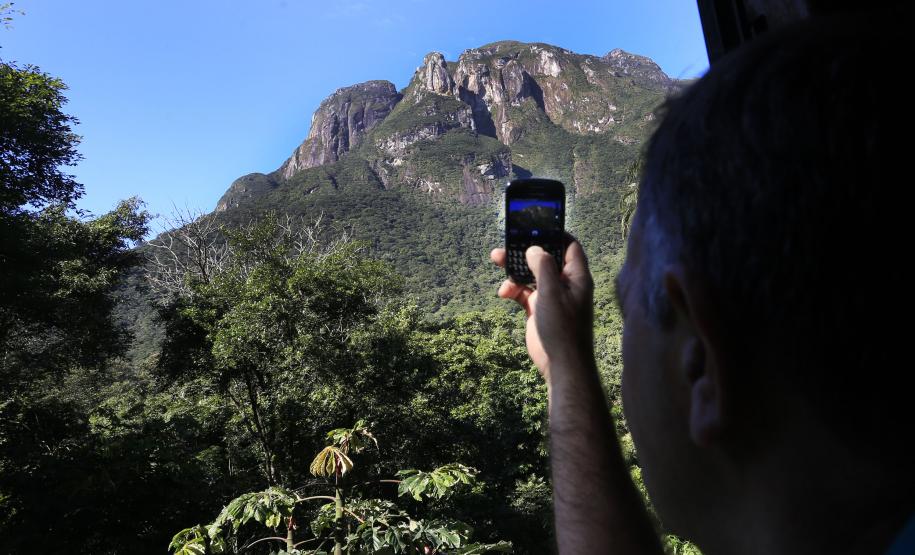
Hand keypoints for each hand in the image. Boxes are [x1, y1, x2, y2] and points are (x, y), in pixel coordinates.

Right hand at [490, 235, 595, 386]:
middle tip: (507, 242)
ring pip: (530, 274)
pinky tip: (503, 294)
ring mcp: (551, 296)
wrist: (561, 364)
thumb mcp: (552, 292)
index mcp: (576, 276)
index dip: (554, 233)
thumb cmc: (562, 327)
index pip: (569, 245)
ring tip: (496, 260)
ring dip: (514, 269)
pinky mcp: (538, 309)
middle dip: (525, 250)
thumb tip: (533, 248)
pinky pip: (523, 292)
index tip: (535, 225)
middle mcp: (565, 283)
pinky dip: (513, 289)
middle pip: (544, 257)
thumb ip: (542, 266)